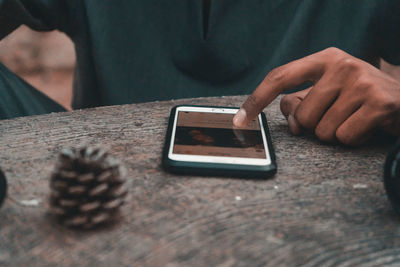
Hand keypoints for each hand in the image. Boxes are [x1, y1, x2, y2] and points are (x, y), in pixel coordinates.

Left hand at [233, 47, 399, 144]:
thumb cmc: (359, 98)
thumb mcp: (328, 92)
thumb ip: (301, 102)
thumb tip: (290, 119)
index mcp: (324, 59)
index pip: (280, 77)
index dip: (256, 100)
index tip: (240, 119)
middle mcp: (341, 65)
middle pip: (302, 116)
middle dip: (316, 125)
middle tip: (338, 115)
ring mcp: (361, 82)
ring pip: (322, 131)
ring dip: (335, 133)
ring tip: (353, 119)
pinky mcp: (379, 103)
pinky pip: (344, 138)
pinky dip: (352, 139)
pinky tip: (366, 126)